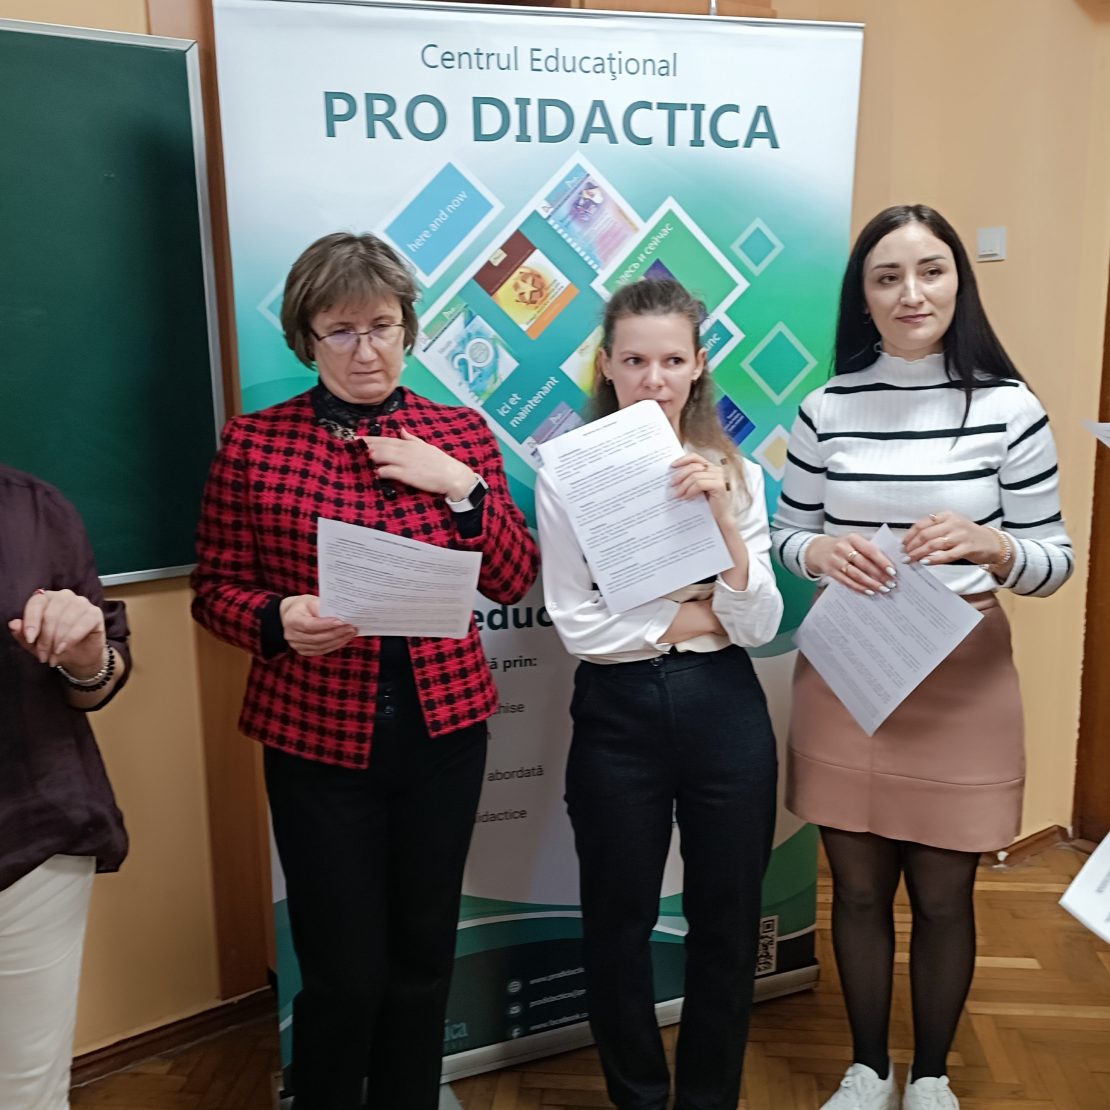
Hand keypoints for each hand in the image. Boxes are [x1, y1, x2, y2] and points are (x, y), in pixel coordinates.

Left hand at [8, 588, 106, 671]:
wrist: (80, 658)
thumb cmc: (56, 646)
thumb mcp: (35, 644)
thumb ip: (23, 634)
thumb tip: (13, 624)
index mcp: (48, 598)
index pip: (37, 602)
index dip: (31, 620)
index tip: (29, 638)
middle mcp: (65, 596)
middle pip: (51, 614)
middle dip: (45, 638)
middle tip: (42, 656)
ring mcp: (82, 603)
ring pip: (65, 619)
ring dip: (57, 640)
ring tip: (54, 656)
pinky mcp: (95, 613)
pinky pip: (83, 623)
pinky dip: (71, 638)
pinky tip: (64, 649)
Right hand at [279, 595, 357, 656]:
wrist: (289, 616)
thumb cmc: (302, 606)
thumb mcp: (309, 601)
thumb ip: (321, 607)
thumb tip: (339, 614)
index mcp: (292, 619)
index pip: (310, 625)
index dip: (325, 625)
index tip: (340, 622)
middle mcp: (292, 635)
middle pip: (317, 637)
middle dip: (336, 633)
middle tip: (351, 628)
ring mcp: (296, 645)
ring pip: (320, 646)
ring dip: (338, 640)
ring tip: (351, 633)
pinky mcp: (303, 651)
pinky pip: (321, 651)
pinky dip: (334, 646)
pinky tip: (344, 639)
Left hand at [361, 428, 475, 499]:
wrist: (452, 475)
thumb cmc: (440, 462)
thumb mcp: (425, 446)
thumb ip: (411, 438)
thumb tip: (402, 430)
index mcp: (408, 443)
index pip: (385, 439)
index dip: (370, 439)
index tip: (357, 438)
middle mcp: (405, 450)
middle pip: (380, 446)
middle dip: (364, 446)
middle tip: (350, 446)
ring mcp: (405, 461)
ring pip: (381, 455)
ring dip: (369, 456)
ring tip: (357, 457)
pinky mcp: (406, 474)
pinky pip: (388, 471)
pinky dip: (379, 471)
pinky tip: (372, 472)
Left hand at [671, 453, 733, 525]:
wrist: (719, 517)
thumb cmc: (707, 503)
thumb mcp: (697, 488)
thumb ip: (690, 479)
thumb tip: (672, 476)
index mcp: (711, 467)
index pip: (695, 457)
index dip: (682, 460)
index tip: (672, 466)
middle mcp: (716, 469)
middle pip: (693, 467)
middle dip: (680, 475)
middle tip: (671, 484)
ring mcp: (719, 477)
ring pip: (695, 476)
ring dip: (683, 486)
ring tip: (677, 494)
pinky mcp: (719, 485)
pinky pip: (699, 485)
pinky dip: (690, 491)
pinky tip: (685, 498)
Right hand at [804, 534, 897, 595]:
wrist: (817, 550)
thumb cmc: (842, 546)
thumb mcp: (853, 542)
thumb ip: (868, 550)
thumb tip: (888, 566)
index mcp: (852, 539)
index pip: (871, 551)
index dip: (883, 562)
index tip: (893, 571)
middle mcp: (843, 549)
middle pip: (864, 564)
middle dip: (879, 575)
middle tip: (891, 583)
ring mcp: (835, 561)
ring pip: (856, 574)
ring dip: (871, 583)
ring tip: (883, 589)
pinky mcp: (831, 571)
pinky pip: (847, 582)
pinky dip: (859, 588)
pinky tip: (869, 592)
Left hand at [902, 510, 1001, 566]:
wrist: (991, 542)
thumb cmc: (966, 535)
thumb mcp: (950, 526)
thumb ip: (934, 530)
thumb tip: (911, 541)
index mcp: (947, 515)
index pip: (922, 524)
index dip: (909, 535)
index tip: (902, 545)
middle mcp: (953, 523)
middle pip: (925, 535)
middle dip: (911, 546)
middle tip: (903, 555)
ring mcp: (961, 535)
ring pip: (934, 545)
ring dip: (919, 553)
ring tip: (910, 560)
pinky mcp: (967, 548)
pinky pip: (947, 555)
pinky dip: (934, 559)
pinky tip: (924, 563)